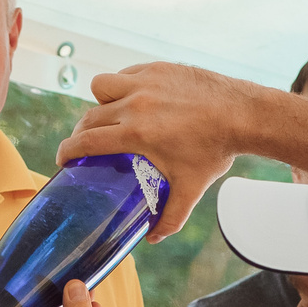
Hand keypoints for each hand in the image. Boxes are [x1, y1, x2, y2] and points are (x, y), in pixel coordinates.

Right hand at [60, 61, 249, 239]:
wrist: (243, 114)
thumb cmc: (215, 151)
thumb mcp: (190, 189)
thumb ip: (170, 217)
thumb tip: (153, 238)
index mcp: (136, 133)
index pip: (86, 141)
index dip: (67, 150)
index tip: (63, 159)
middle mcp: (135, 103)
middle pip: (89, 116)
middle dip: (81, 132)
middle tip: (86, 144)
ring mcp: (146, 82)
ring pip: (101, 87)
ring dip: (100, 101)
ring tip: (111, 115)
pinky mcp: (158, 68)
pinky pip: (126, 74)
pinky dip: (124, 86)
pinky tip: (134, 99)